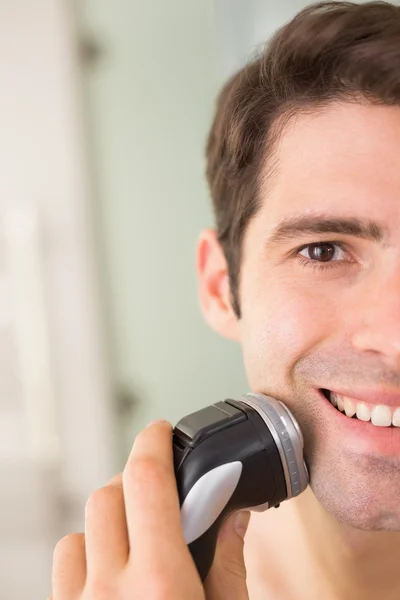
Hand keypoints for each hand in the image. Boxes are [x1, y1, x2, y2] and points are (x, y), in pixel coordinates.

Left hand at [49, 420, 250, 598]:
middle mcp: (112, 591)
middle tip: (162, 491)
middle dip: (138, 480)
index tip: (161, 430)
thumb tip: (234, 515)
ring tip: (140, 536)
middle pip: (109, 493)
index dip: (153, 442)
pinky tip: (114, 567)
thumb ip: (229, 565)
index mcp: (162, 585)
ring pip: (83, 524)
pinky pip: (66, 561)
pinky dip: (89, 549)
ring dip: (113, 518)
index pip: (147, 480)